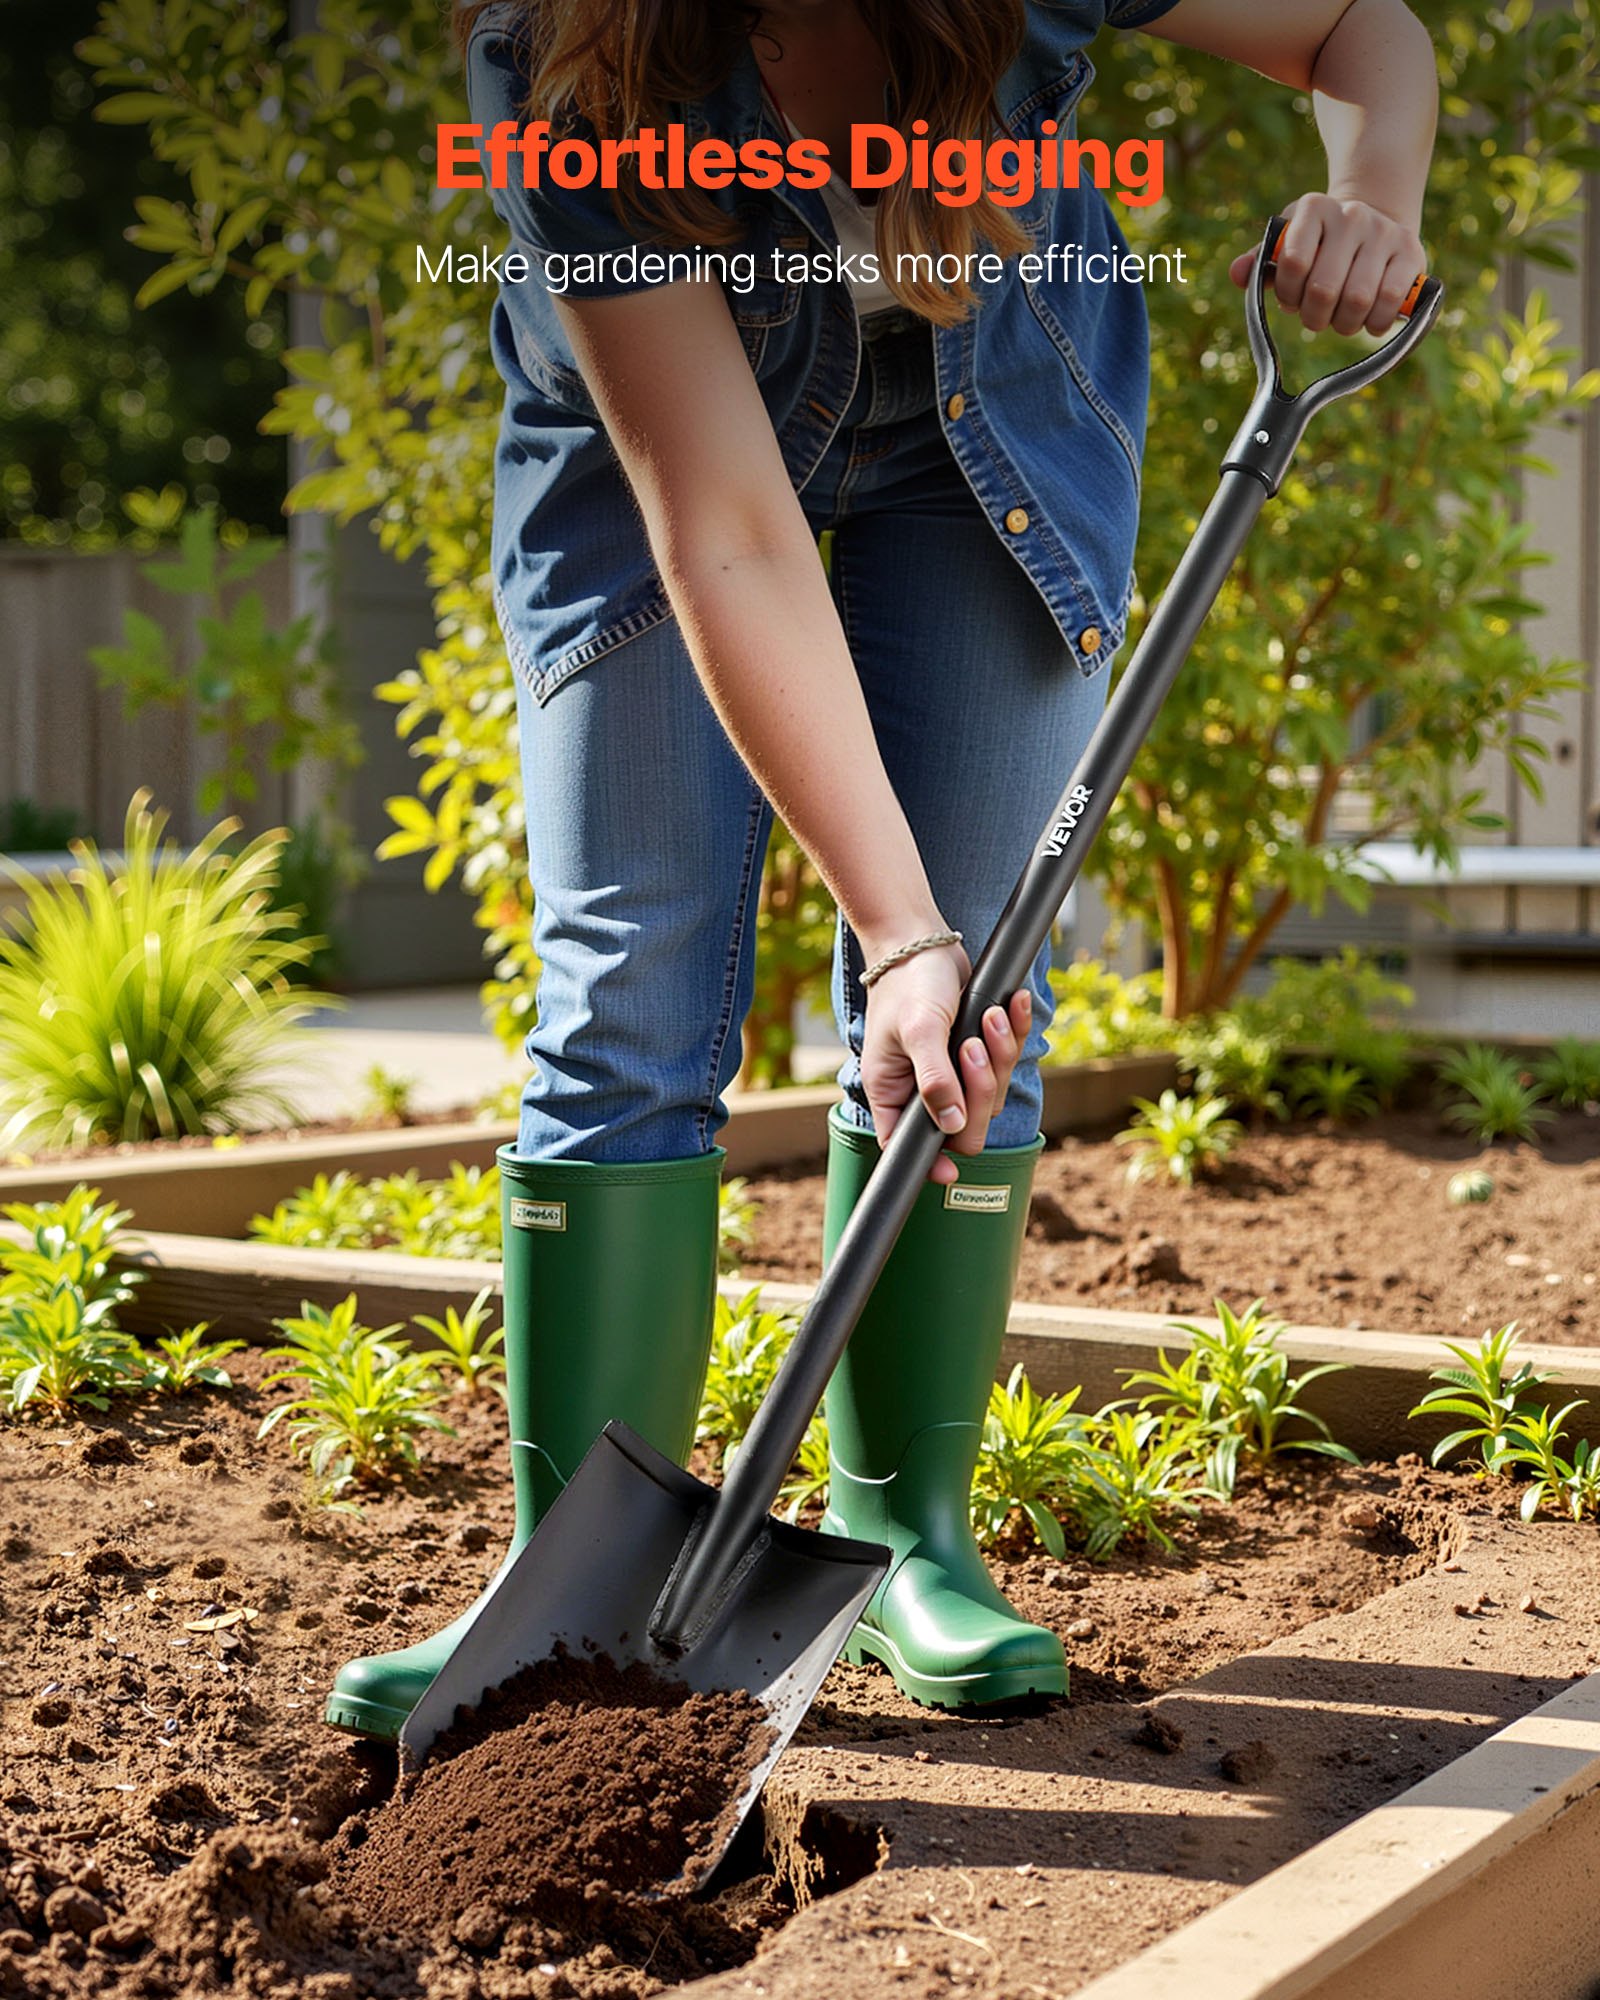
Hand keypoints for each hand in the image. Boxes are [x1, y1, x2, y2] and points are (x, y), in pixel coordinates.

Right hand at [858, 940, 1031, 1185]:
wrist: (923, 942)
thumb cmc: (909, 983)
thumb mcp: (920, 1031)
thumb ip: (935, 1079)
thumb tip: (951, 1124)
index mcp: (893, 1093)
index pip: (906, 1147)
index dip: (929, 1164)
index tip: (949, 1173)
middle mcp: (922, 1090)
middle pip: (964, 1125)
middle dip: (979, 1089)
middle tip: (973, 1047)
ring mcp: (952, 1072)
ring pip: (990, 1094)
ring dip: (999, 1053)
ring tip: (989, 1016)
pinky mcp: (976, 1052)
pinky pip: (1006, 1060)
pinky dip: (1014, 1034)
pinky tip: (1011, 1005)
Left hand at [1228, 194, 1425, 335]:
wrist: (1375, 220)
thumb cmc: (1319, 243)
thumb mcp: (1287, 243)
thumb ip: (1261, 262)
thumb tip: (1236, 274)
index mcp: (1314, 208)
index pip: (1292, 264)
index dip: (1288, 295)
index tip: (1291, 299)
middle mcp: (1351, 214)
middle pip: (1323, 289)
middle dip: (1314, 317)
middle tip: (1316, 317)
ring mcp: (1385, 232)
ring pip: (1357, 301)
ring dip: (1343, 324)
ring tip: (1340, 319)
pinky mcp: (1412, 252)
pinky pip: (1389, 302)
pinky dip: (1374, 323)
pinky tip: (1367, 319)